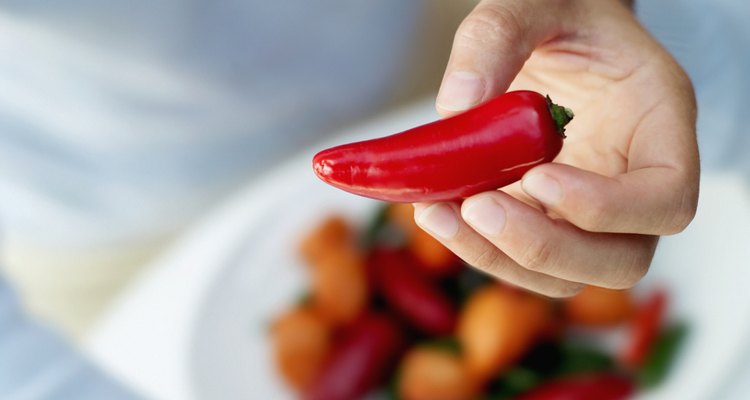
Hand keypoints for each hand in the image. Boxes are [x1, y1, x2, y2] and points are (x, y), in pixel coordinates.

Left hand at [413, 0, 698, 296]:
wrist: (553, 33)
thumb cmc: (561, 14)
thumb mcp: (535, 3)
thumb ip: (497, 37)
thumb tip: (456, 104)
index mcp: (659, 124)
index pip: (666, 199)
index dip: (607, 209)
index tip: (537, 178)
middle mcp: (634, 181)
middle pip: (621, 260)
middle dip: (545, 247)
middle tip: (477, 208)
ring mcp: (592, 212)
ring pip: (567, 276)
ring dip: (499, 258)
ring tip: (437, 214)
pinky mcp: (549, 221)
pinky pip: (524, 261)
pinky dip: (480, 249)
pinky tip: (438, 212)